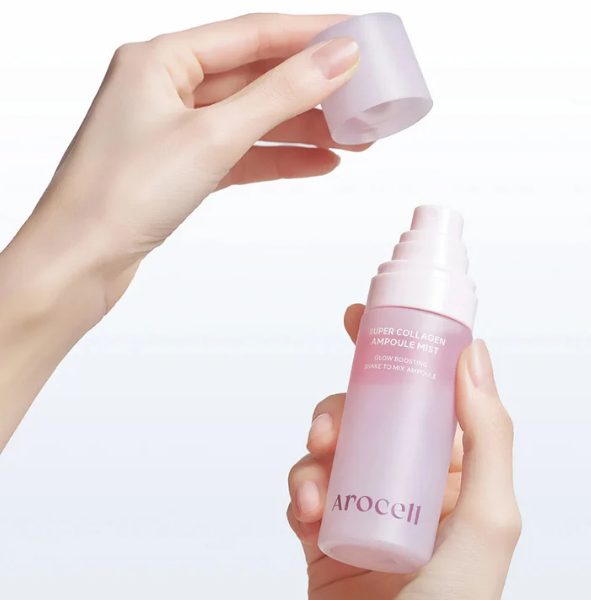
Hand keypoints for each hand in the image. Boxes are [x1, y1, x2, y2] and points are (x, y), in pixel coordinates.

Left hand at [0, 14, 364, 451]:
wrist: (80, 263)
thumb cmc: (120, 195)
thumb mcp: (213, 136)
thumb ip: (280, 94)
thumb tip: (337, 58)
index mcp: (161, 59)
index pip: (254, 34)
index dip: (311, 35)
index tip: (358, 37)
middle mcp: (166, 88)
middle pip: (257, 77)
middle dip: (314, 90)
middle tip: (365, 99)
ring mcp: (174, 130)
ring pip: (253, 119)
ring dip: (303, 128)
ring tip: (354, 138)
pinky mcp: (182, 168)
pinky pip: (242, 153)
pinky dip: (278, 158)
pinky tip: (317, 163)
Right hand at [287, 305, 520, 599]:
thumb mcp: (487, 519)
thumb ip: (487, 435)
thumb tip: (474, 355)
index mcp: (449, 468)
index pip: (422, 391)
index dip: (392, 349)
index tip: (363, 319)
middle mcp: (406, 478)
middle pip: (365, 412)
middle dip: (340, 409)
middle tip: (329, 428)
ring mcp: (363, 501)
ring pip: (327, 445)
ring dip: (313, 456)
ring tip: (315, 484)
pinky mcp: (324, 529)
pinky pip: (303, 488)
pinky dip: (298, 493)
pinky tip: (306, 515)